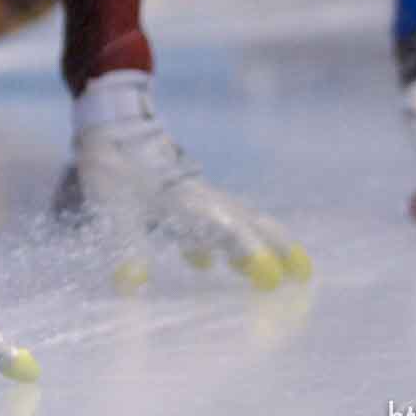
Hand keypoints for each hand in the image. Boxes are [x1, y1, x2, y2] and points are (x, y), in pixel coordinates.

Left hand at [64, 70, 311, 291]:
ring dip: (258, 244)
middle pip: (249, 224)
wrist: (110, 129)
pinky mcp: (183, 194)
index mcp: (188, 202)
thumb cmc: (111, 171)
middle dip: (278, 248)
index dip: (250, 254)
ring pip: (238, 220)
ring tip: (271, 270)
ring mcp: (196, 195)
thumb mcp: (112, 211)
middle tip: (304, 275)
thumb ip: (127, 247)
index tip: (271, 278)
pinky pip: (215, 218)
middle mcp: (201, 199)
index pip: (229, 231)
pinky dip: (222, 239)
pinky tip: (204, 262)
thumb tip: (131, 286)